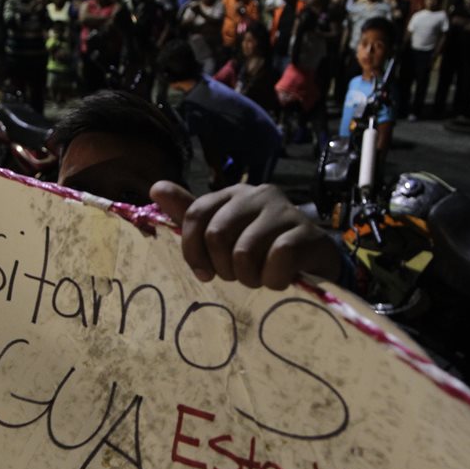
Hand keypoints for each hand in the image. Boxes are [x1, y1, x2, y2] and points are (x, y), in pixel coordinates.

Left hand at [150, 182, 340, 289]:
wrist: (314, 262)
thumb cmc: (263, 250)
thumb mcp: (224, 233)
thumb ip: (191, 214)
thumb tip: (155, 188)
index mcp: (233, 194)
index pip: (195, 214)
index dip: (193, 249)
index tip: (203, 273)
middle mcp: (258, 195)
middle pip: (216, 234)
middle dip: (223, 267)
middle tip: (239, 275)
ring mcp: (284, 211)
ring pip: (244, 252)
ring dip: (249, 278)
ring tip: (261, 277)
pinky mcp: (306, 233)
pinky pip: (276, 260)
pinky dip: (273, 280)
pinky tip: (281, 279)